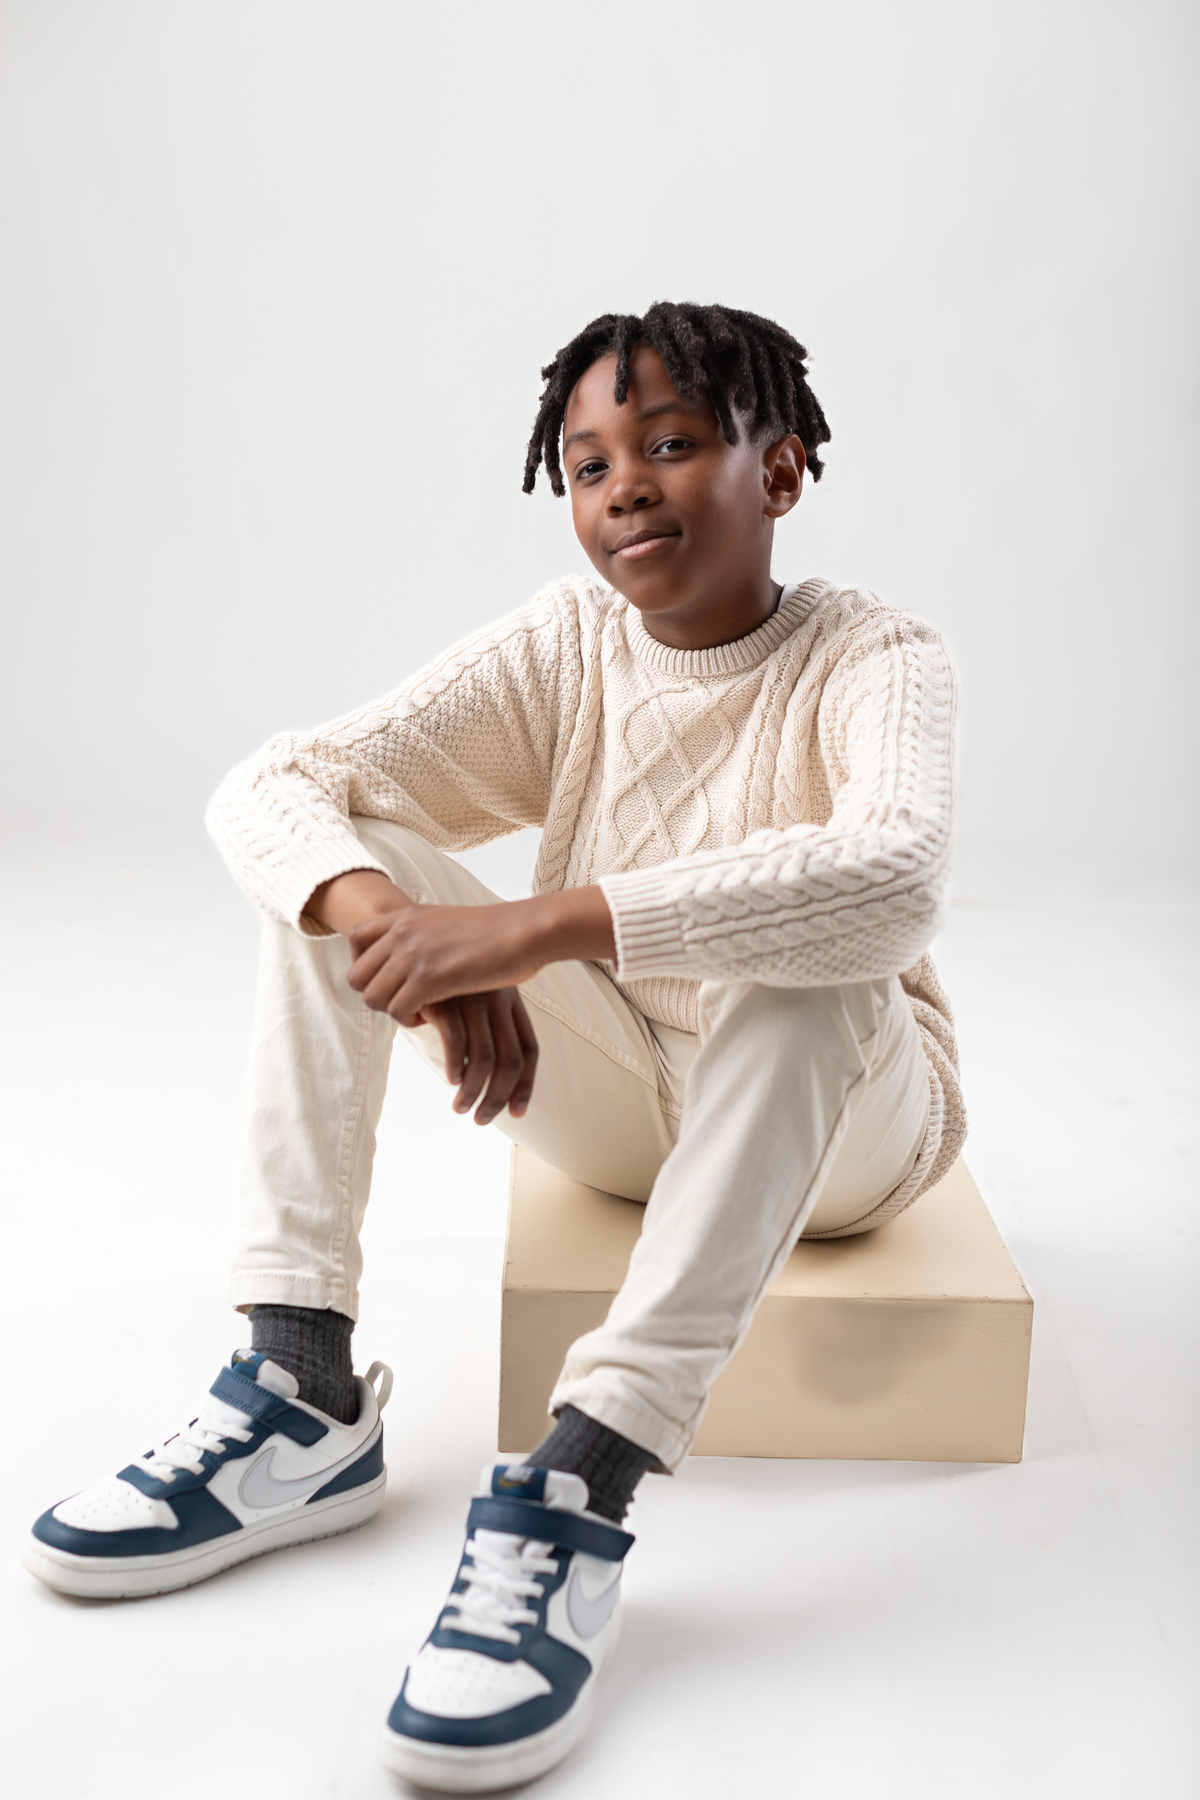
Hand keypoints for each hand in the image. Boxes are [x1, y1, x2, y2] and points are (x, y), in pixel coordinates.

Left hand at [304, 869, 615, 1123]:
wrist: (522, 932)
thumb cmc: (497, 932)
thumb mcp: (448, 922)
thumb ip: (423, 934)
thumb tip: (413, 953)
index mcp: (406, 915)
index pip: (355, 938)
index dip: (364, 965)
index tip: (388, 978)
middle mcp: (402, 932)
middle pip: (357, 976)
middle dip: (377, 995)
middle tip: (405, 1002)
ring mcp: (413, 954)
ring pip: (373, 998)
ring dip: (393, 1011)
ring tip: (420, 1011)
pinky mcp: (428, 979)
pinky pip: (397, 1011)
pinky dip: (411, 1021)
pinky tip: (433, 1017)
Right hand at [413, 989, 539, 1124]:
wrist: (411, 944)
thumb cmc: (442, 980)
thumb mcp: (473, 998)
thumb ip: (486, 1029)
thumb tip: (491, 1077)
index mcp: (511, 1000)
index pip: (529, 1049)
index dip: (526, 1085)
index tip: (517, 1113)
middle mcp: (498, 998)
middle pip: (511, 1060)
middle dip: (498, 1097)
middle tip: (482, 1120)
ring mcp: (472, 996)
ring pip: (485, 1057)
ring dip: (474, 1091)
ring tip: (461, 1108)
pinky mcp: (445, 996)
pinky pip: (457, 1040)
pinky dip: (455, 1066)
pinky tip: (451, 1078)